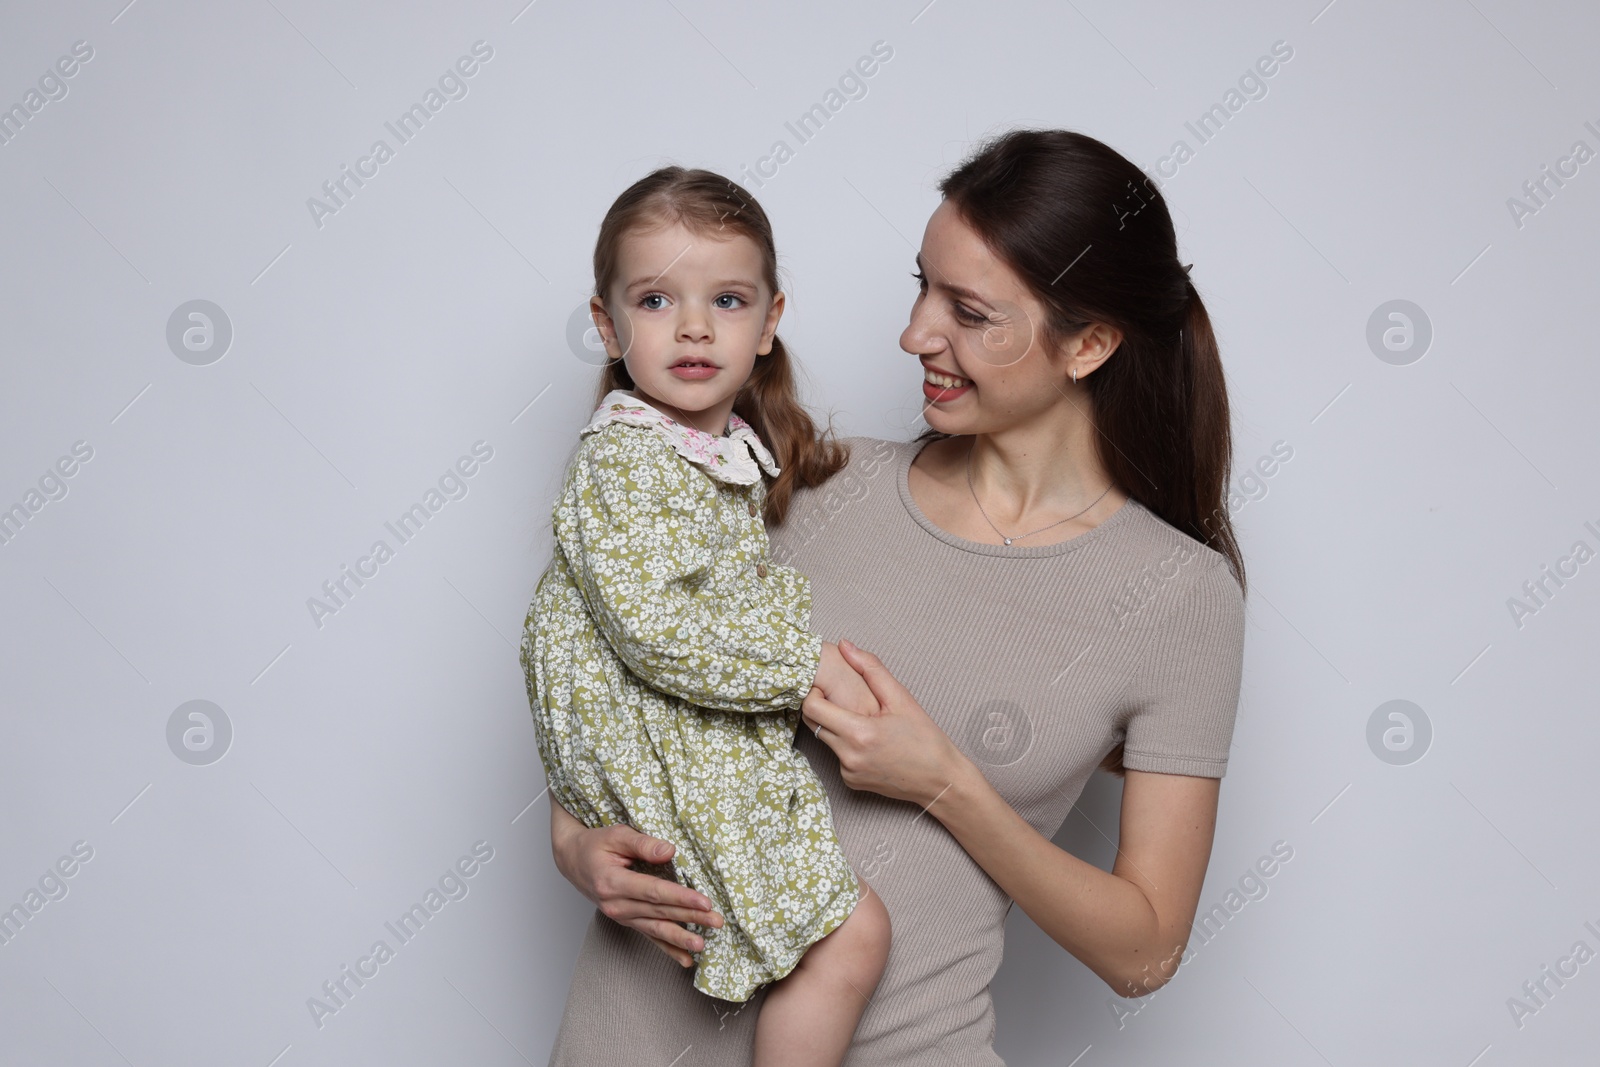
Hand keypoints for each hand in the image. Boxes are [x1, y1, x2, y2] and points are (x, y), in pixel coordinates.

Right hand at [549, 801, 723, 967]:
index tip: (704, 902)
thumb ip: (643, 843)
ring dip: (681, 938)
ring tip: (703, 944)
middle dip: (690, 917)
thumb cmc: (595, 845)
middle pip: (659, 912)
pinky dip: (668, 949)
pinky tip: (686, 959)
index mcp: (612, 882)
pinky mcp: (626, 920)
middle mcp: (616, 904)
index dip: (680, 897)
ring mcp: (620, 915)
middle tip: (716, 921)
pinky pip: (649, 936)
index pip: (653, 892)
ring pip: (656, 929)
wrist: (572, 861)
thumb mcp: (616, 835)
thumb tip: (669, 851)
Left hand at [801, 640, 969, 807]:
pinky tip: (868, 742)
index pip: (812, 707)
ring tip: (860, 718)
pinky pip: (837, 756)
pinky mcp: (851, 781)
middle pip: (813, 723)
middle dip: (820, 706)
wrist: (940, 780)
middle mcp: (848, 755)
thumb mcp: (901, 698)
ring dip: (834, 726)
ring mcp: (848, 772)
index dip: (812, 691)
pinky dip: (846, 745)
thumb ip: (870, 668)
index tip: (823, 684)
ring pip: (824, 740)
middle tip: (837, 696)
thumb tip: (844, 645)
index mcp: (859, 733)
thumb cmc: (925, 738)